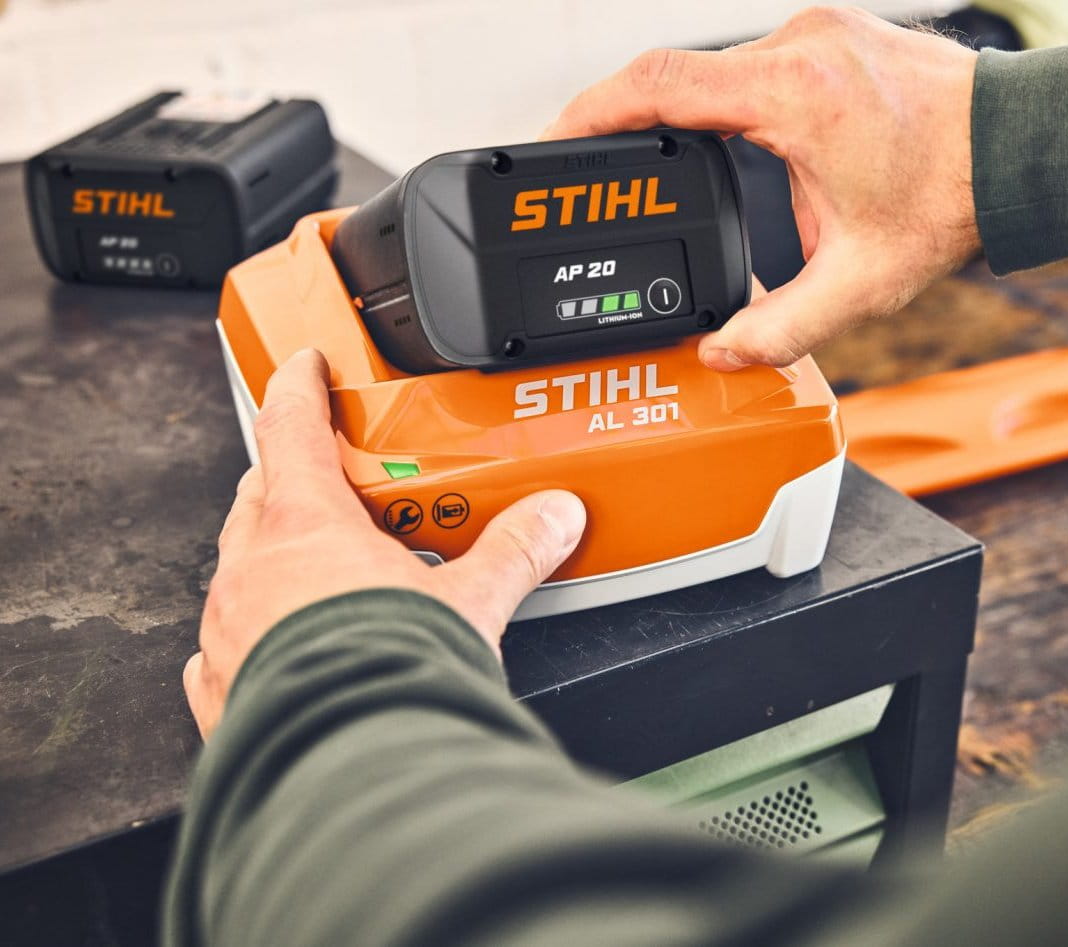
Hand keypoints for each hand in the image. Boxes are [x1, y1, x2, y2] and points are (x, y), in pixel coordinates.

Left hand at [184, 349, 585, 738]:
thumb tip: (555, 517)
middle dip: (291, 480)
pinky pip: (224, 641)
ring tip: (324, 576)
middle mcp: (250, 567)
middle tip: (335, 487)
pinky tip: (286, 646)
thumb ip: (515, 550)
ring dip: (274, 559)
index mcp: (305, 525)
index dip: (300, 386)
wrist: (352, 768)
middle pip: (260, 494)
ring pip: (240, 566)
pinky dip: (253, 632)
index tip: (305, 365)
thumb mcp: (471, 601)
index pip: (292, 426)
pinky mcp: (221, 685)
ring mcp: (227, 627)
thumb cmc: (393, 673)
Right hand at [544, 6, 979, 369]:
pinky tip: (735, 152)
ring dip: (688, 120)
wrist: (1020, 149)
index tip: (554, 140)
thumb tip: (720, 349)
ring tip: (669, 174)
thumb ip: (781, 327)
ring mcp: (817, 32)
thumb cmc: (951, 200)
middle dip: (632, 126)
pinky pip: (753, 65)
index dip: (593, 111)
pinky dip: (728, 106)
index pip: (660, 84)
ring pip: (716, 69)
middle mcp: (800, 46)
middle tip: (600, 175)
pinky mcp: (831, 35)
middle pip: (678, 75)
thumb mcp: (860, 284)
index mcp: (794, 94)